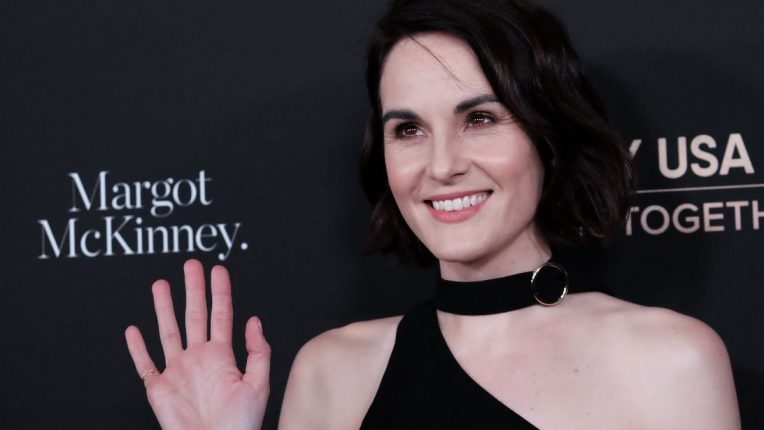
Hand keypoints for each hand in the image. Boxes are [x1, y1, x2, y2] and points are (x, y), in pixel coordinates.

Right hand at [125, 259, 269, 429]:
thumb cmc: (240, 424)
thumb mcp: (258, 385)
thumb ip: (258, 351)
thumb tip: (254, 320)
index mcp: (222, 356)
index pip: (221, 315)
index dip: (219, 291)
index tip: (217, 270)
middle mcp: (199, 359)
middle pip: (193, 315)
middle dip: (192, 289)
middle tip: (190, 265)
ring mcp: (178, 371)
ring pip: (168, 332)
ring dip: (163, 308)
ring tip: (160, 284)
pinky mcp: (159, 388)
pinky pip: (145, 364)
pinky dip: (137, 348)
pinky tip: (133, 330)